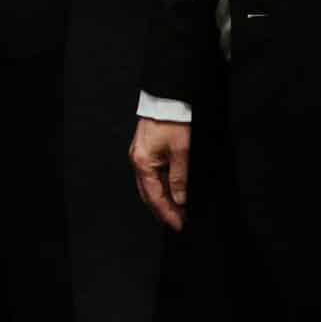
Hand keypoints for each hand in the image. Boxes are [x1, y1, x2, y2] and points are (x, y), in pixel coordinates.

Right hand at [128, 117, 191, 231]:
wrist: (170, 96)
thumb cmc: (174, 119)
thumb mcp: (182, 151)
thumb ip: (180, 177)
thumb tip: (179, 198)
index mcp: (142, 162)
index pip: (154, 197)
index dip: (167, 213)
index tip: (179, 225)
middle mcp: (138, 160)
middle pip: (149, 194)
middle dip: (164, 210)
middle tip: (180, 222)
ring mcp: (141, 154)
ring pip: (151, 185)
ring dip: (164, 199)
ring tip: (180, 210)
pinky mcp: (148, 149)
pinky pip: (154, 174)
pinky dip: (163, 186)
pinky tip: (174, 191)